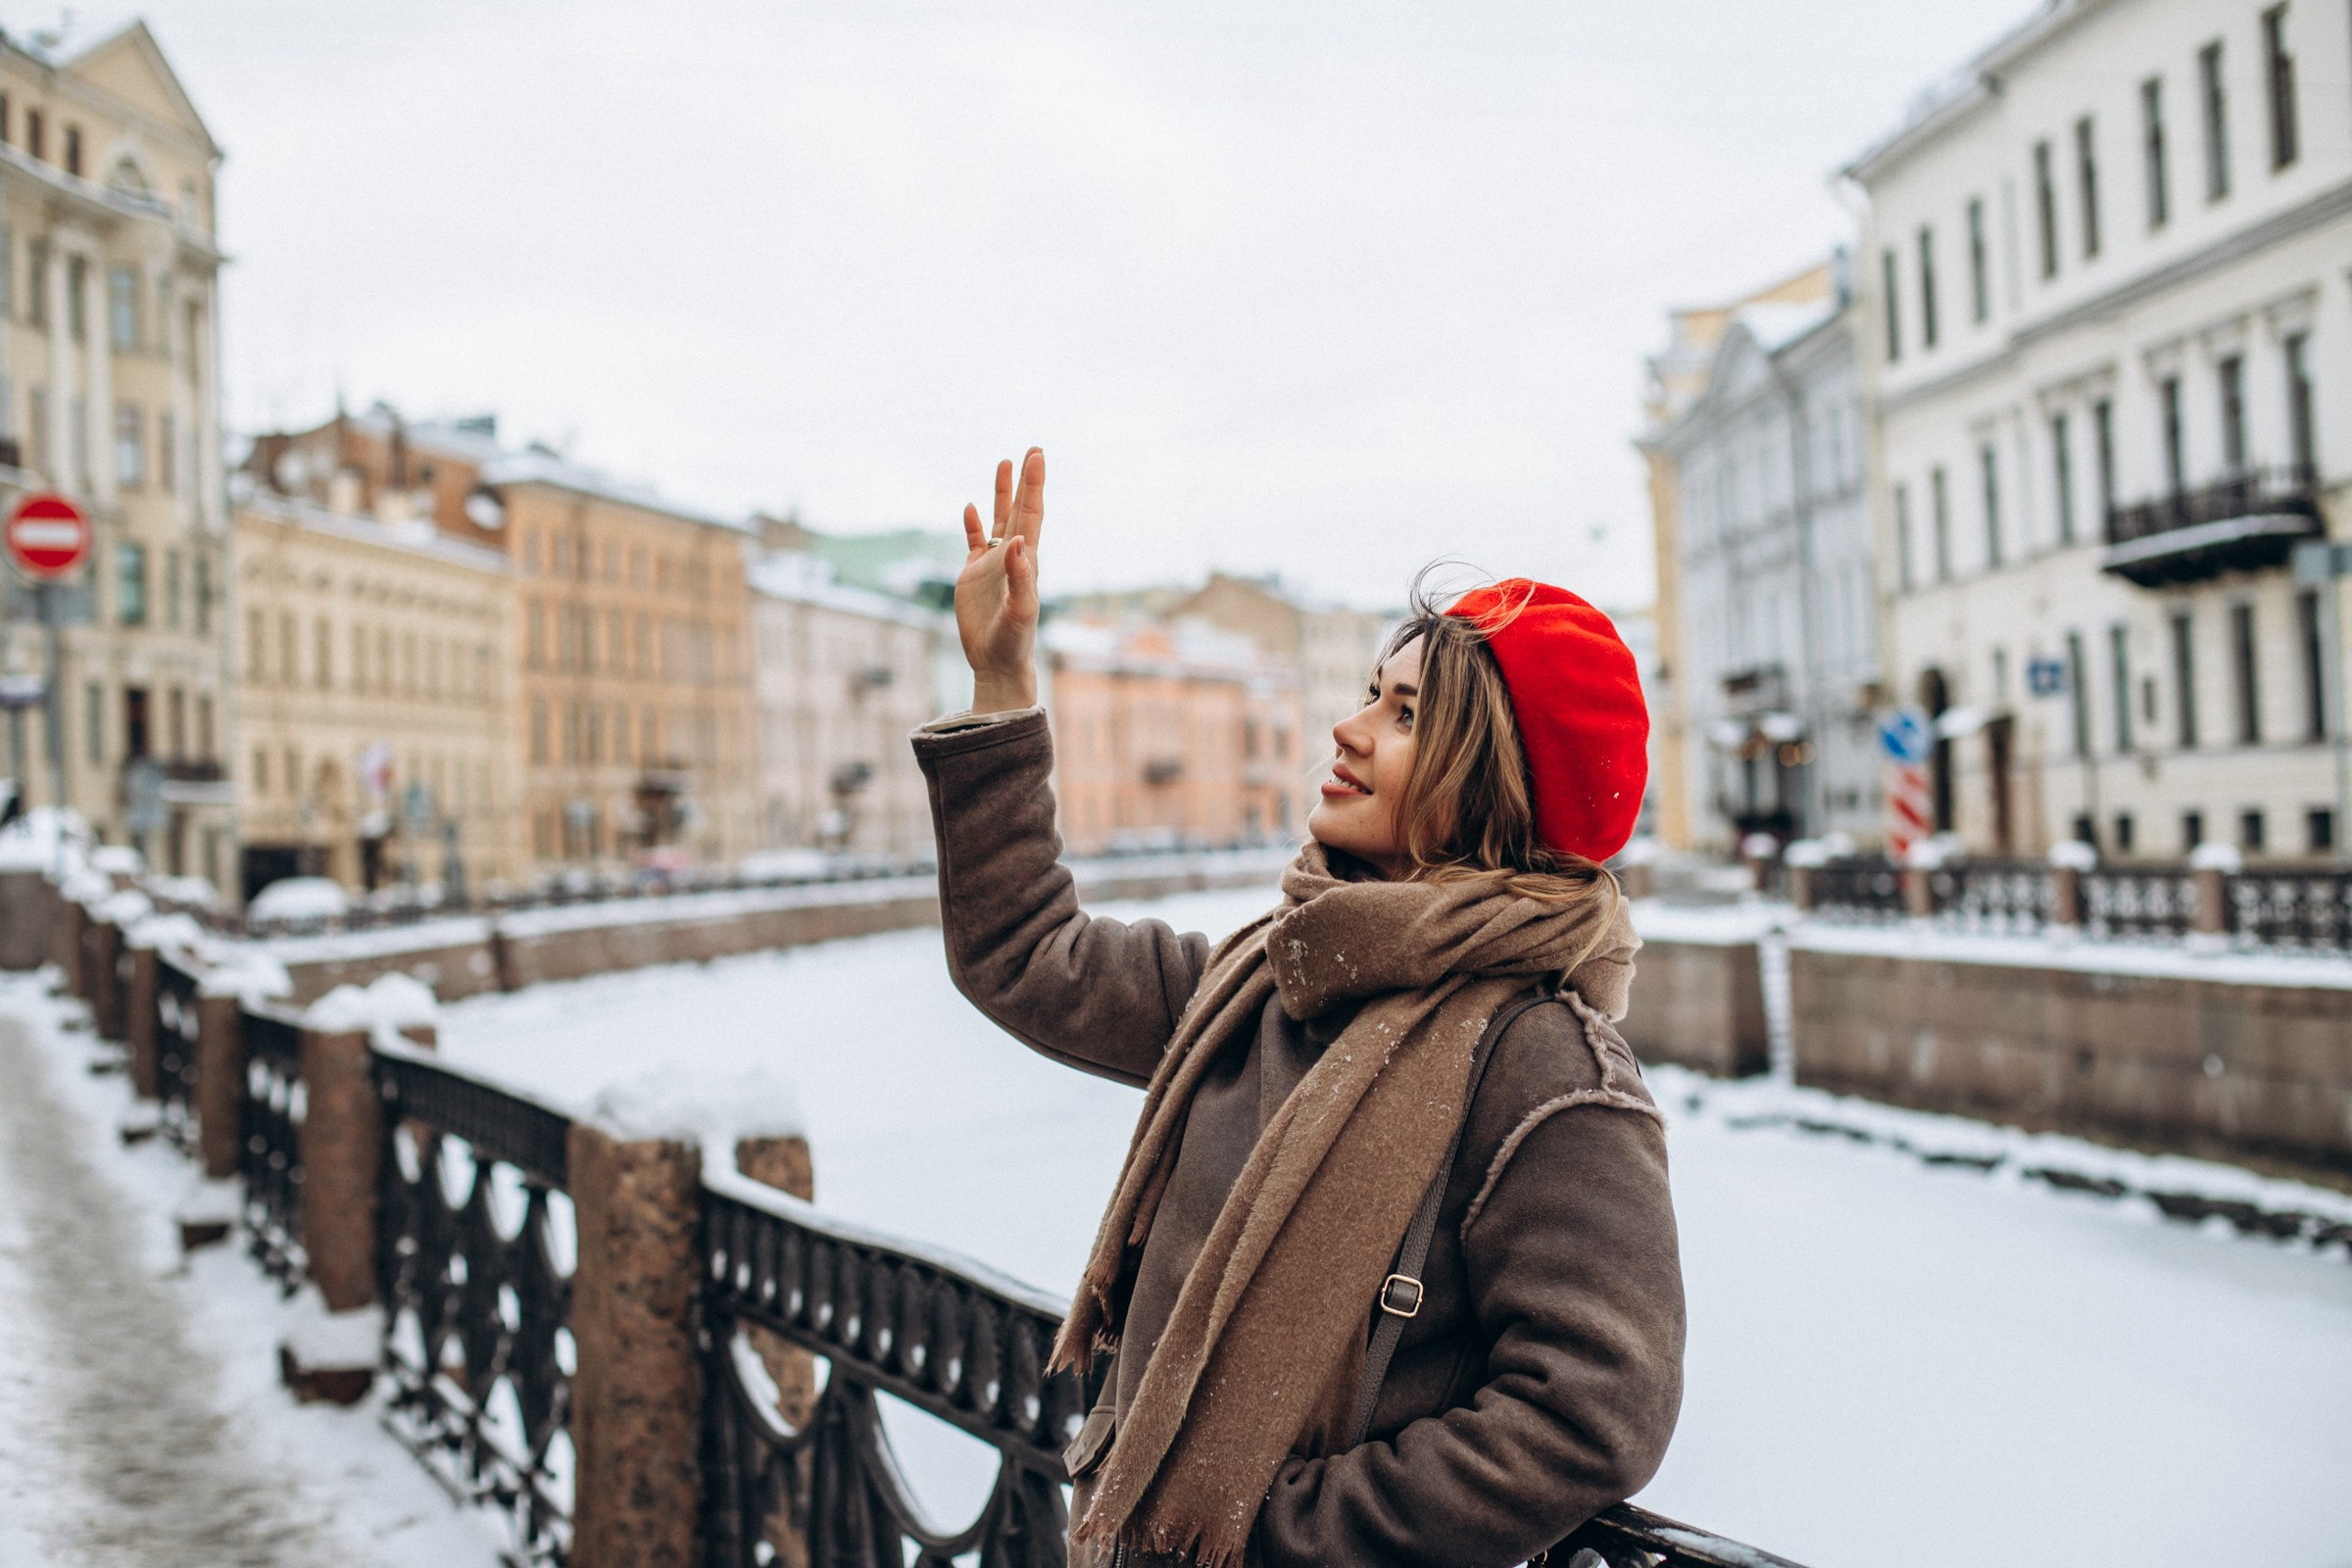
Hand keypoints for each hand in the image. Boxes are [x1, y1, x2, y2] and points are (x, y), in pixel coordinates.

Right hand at [956, 447, 1044, 711]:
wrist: (997, 661)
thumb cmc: (1015, 640)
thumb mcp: (1021, 609)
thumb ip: (1020, 576)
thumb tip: (1016, 541)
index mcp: (1027, 560)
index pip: (1031, 514)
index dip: (1034, 485)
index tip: (1037, 457)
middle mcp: (1012, 556)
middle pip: (1018, 510)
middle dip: (1024, 481)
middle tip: (1031, 449)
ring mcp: (992, 564)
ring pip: (997, 520)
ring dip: (1000, 494)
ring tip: (1004, 463)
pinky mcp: (973, 575)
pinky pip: (974, 541)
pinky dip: (972, 523)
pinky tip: (971, 507)